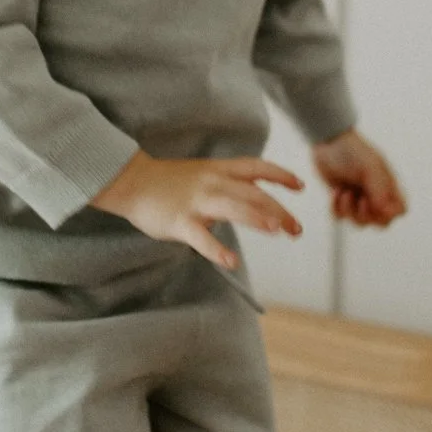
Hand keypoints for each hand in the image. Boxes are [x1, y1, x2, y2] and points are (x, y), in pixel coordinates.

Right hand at [91, 149, 304, 270]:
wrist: (130, 181)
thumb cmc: (166, 181)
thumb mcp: (202, 173)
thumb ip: (227, 185)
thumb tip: (254, 202)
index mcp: (218, 170)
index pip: (256, 168)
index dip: (280, 175)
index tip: (300, 186)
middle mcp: (212, 183)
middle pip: (253, 193)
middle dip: (279, 210)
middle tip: (297, 229)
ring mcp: (196, 202)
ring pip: (233, 207)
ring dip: (257, 218)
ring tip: (278, 230)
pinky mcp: (180, 222)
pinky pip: (201, 238)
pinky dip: (217, 250)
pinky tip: (232, 262)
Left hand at [311, 128, 406, 227]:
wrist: (327, 141)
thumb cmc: (353, 150)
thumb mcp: (370, 166)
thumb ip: (379, 188)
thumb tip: (383, 209)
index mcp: (388, 185)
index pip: (400, 210)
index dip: (390, 213)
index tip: (376, 203)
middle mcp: (375, 194)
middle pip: (381, 222)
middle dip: (368, 216)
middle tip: (360, 200)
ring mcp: (358, 198)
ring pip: (360, 222)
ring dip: (350, 211)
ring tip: (344, 192)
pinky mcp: (341, 200)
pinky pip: (341, 217)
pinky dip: (337, 209)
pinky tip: (336, 192)